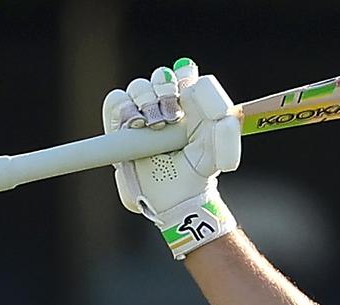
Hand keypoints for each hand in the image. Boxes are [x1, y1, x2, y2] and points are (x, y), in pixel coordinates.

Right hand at [103, 58, 241, 259]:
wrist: (170, 195)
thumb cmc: (197, 173)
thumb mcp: (219, 152)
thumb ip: (225, 128)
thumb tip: (217, 106)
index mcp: (190, 105)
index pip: (184, 74)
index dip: (182, 75)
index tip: (184, 91)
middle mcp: (165, 105)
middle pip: (159, 76)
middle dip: (164, 90)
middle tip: (171, 115)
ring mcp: (142, 113)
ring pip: (137, 86)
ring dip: (145, 101)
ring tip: (154, 127)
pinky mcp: (119, 124)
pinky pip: (115, 100)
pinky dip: (123, 108)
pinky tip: (135, 126)